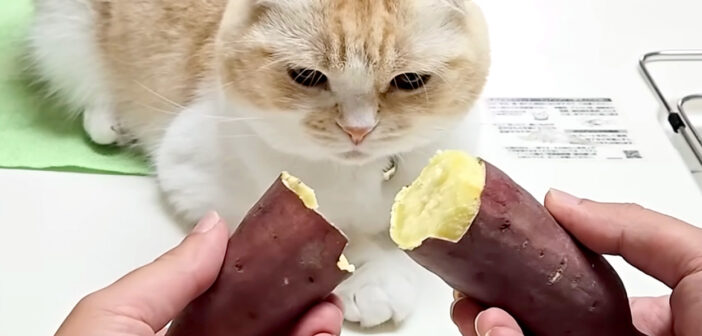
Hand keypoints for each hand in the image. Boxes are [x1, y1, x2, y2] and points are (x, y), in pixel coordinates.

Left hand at [55, 212, 343, 335]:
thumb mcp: (115, 316)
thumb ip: (168, 274)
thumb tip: (212, 228)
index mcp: (160, 334)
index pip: (216, 298)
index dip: (253, 273)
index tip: (281, 254)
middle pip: (256, 323)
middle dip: (293, 298)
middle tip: (315, 279)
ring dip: (308, 324)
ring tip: (325, 308)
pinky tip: (317, 331)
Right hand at [450, 189, 701, 335]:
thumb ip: (636, 229)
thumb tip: (565, 202)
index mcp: (654, 325)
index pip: (583, 296)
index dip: (538, 273)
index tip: (509, 257)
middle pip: (543, 325)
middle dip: (500, 305)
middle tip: (474, 289)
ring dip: (492, 328)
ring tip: (476, 310)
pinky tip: (491, 330)